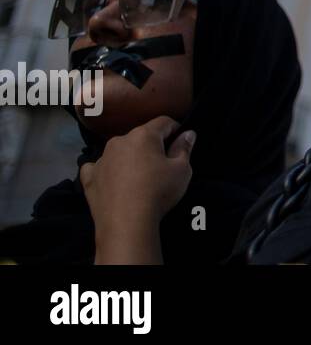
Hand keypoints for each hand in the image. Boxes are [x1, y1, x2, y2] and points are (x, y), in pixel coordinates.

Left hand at [81, 116, 195, 263]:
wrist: (126, 223)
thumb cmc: (158, 192)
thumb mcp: (182, 170)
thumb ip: (184, 148)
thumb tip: (188, 133)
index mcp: (144, 135)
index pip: (164, 122)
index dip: (176, 130)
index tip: (181, 143)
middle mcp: (120, 141)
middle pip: (141, 137)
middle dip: (152, 146)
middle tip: (162, 165)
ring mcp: (101, 159)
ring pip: (120, 151)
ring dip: (130, 158)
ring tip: (138, 177)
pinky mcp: (89, 177)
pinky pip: (98, 167)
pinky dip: (106, 171)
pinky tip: (112, 181)